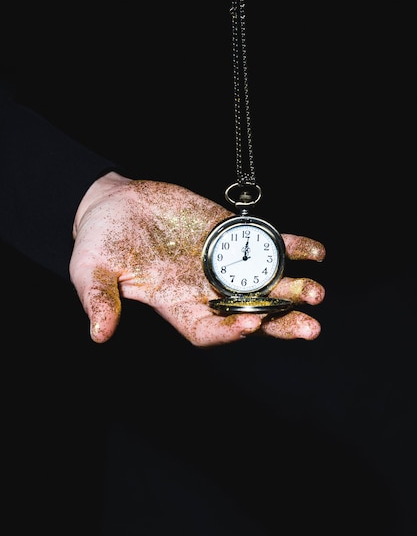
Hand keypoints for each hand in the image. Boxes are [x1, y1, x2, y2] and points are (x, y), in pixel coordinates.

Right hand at [70, 173, 325, 346]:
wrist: (114, 204)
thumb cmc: (99, 241)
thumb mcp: (91, 271)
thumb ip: (99, 299)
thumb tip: (100, 334)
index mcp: (173, 305)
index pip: (207, 329)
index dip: (229, 331)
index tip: (250, 324)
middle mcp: (203, 289)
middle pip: (248, 314)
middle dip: (279, 322)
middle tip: (309, 327)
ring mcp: (219, 262)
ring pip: (263, 282)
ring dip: (291, 288)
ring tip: (316, 291)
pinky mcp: (228, 233)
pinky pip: (264, 243)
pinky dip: (291, 247)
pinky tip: (316, 252)